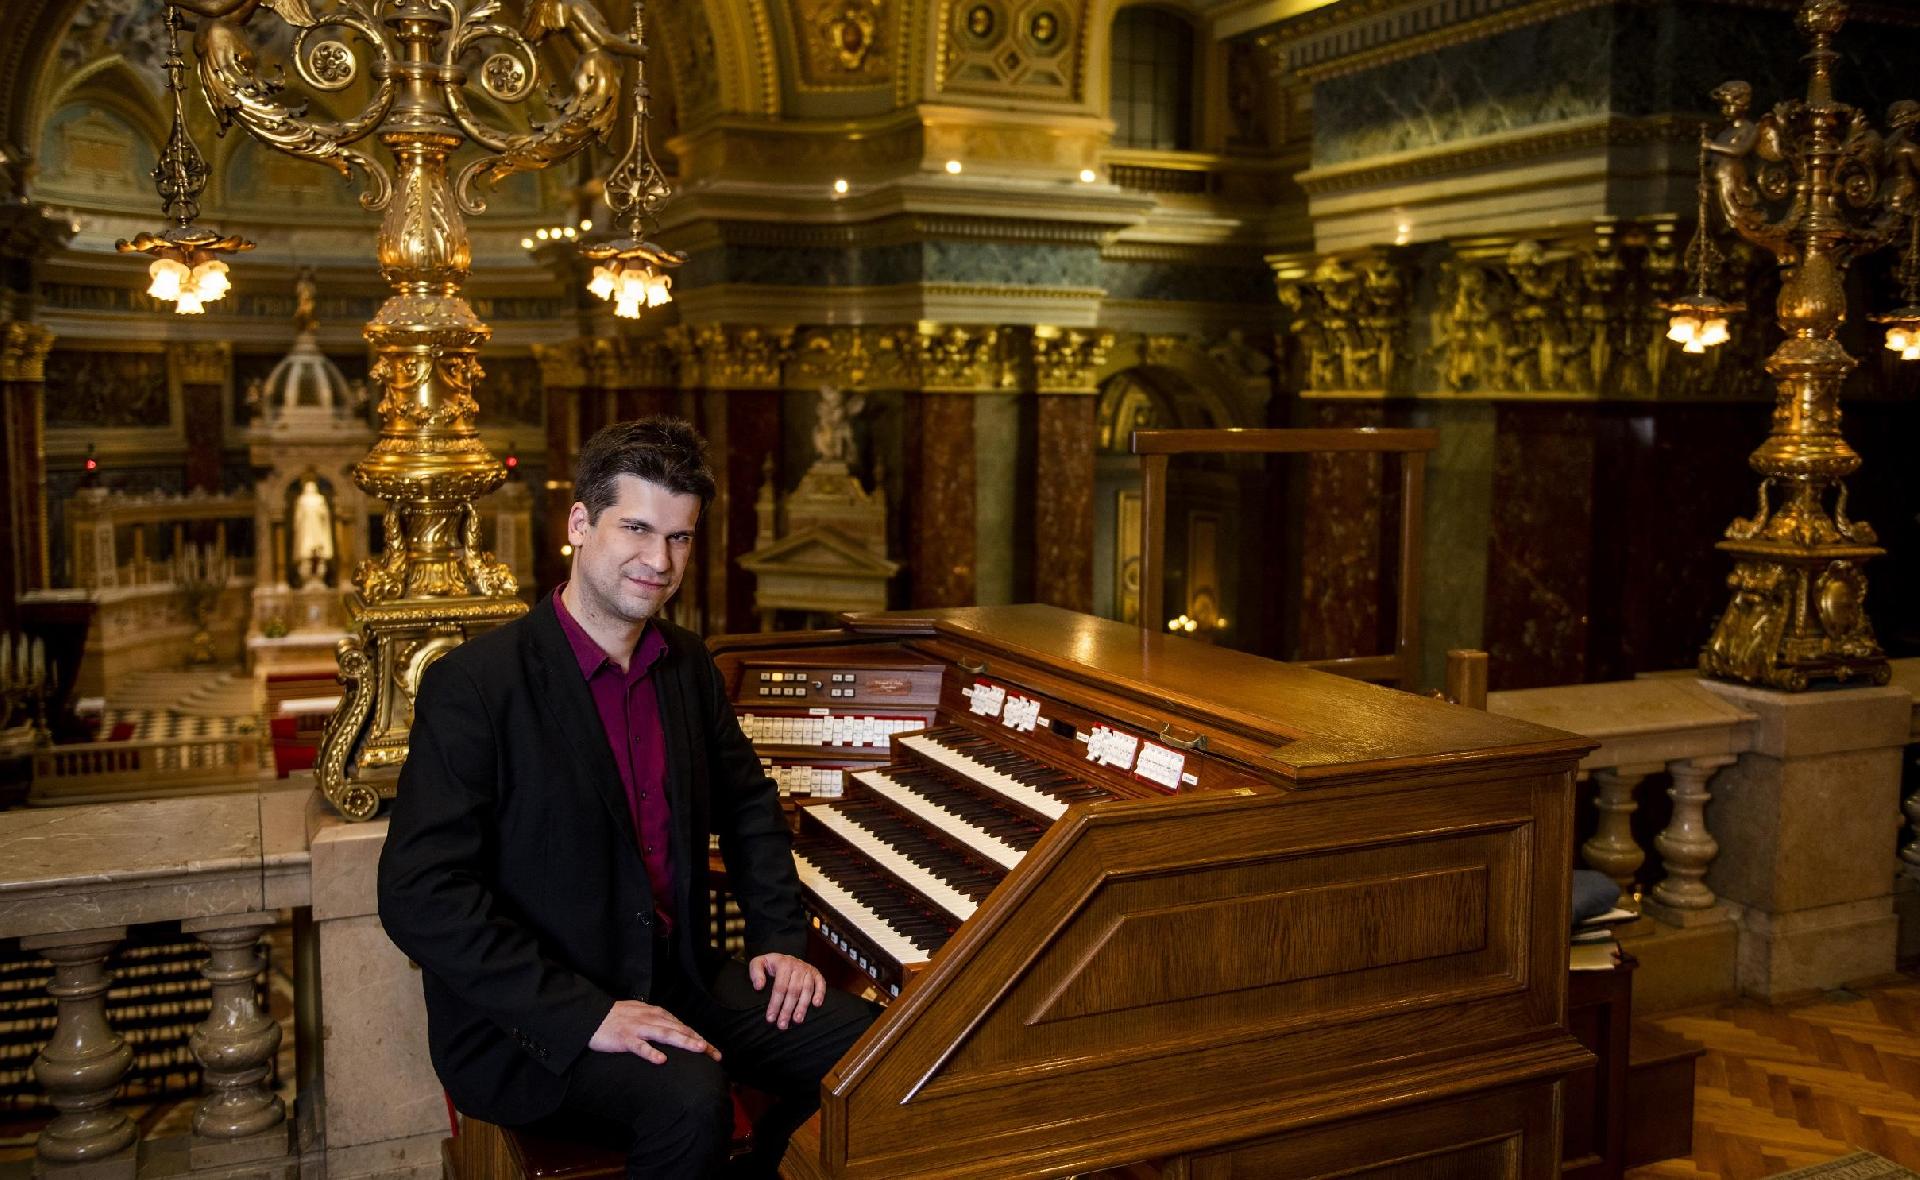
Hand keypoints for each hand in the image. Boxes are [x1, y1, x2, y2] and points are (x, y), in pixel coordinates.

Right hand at [587, 1000, 720, 1063]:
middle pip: (680, 1030)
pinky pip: (640, 1046)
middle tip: (715, 1054)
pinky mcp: (625, 1038)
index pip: (683, 1027)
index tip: (714, 1052)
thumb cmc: (619, 1018)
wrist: (593, 1016)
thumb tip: (678, 1031)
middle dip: (699, 1041)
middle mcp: (651, 1019)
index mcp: (657, 1014)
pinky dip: (651, 1052)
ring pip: (665, 1034)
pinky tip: (661, 1060)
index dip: (700, 1038)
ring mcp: (638, 1028)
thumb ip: (660, 1022)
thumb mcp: (643, 1015)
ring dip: (683, 1040)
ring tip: (699, 1048)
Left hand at [748, 953, 825, 1029]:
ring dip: (802, 1006)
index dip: (775, 1003)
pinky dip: (820, 994)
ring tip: (797, 1020)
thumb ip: (755, 972)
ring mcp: (808, 970)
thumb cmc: (771, 965)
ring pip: (807, 990)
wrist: (785, 957)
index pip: (780, 987)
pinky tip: (816, 1005)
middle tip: (782, 1024)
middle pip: (793, 991)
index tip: (770, 1018)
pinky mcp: (816, 974)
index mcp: (783, 963)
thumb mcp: (759, 963)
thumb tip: (759, 987)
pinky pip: (821, 984)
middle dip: (787, 1009)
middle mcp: (798, 966)